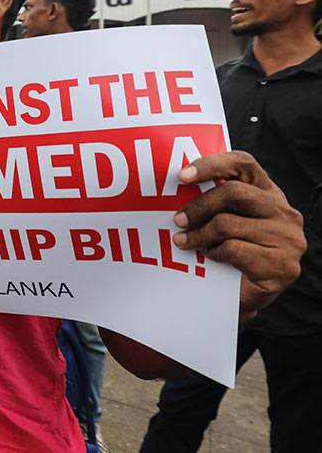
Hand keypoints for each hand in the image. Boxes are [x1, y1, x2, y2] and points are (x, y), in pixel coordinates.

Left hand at [171, 151, 306, 322]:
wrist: (242, 298)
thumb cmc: (229, 252)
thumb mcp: (222, 220)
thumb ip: (213, 202)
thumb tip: (174, 188)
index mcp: (269, 193)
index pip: (243, 164)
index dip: (211, 164)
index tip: (182, 176)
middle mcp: (284, 212)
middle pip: (234, 193)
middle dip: (198, 206)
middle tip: (177, 220)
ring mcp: (288, 239)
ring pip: (228, 224)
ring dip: (199, 235)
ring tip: (186, 242)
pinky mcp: (282, 266)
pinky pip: (233, 249)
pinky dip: (213, 253)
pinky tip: (209, 256)